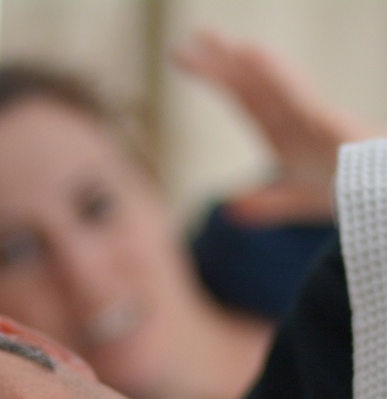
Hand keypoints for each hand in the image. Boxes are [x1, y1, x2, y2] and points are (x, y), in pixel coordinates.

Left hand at [173, 29, 382, 223]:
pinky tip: (259, 61)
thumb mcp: (295, 201)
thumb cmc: (347, 189)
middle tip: (194, 36)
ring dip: (250, 65)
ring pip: (276, 87)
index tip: (183, 55)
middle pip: (252, 85)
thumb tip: (230, 210)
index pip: (242, 98)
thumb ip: (264, 204)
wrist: (383, 195)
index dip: (214, 76)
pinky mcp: (331, 127)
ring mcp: (313, 120)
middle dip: (223, 60)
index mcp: (281, 131)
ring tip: (224, 44)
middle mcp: (294, 119)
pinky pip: (300, 101)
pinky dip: (279, 80)